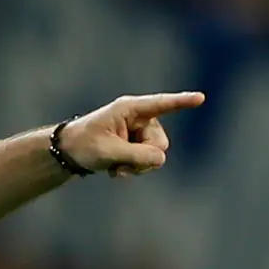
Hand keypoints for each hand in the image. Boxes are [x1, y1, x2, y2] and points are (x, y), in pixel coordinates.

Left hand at [60, 92, 204, 176]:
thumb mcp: (108, 152)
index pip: (160, 104)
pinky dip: (135, 168)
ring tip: (116, 168)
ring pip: (156, 154)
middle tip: (121, 165)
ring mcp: (140, 131)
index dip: (181, 102)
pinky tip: (116, 170)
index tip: (200, 97)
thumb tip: (160, 158)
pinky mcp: (138, 144)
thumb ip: (137, 155)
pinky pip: (149, 160)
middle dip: (144, 158)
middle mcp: (139, 118)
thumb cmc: (83, 145)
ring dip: (137, 166)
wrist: (68, 153)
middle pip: (160, 142)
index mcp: (129, 109)